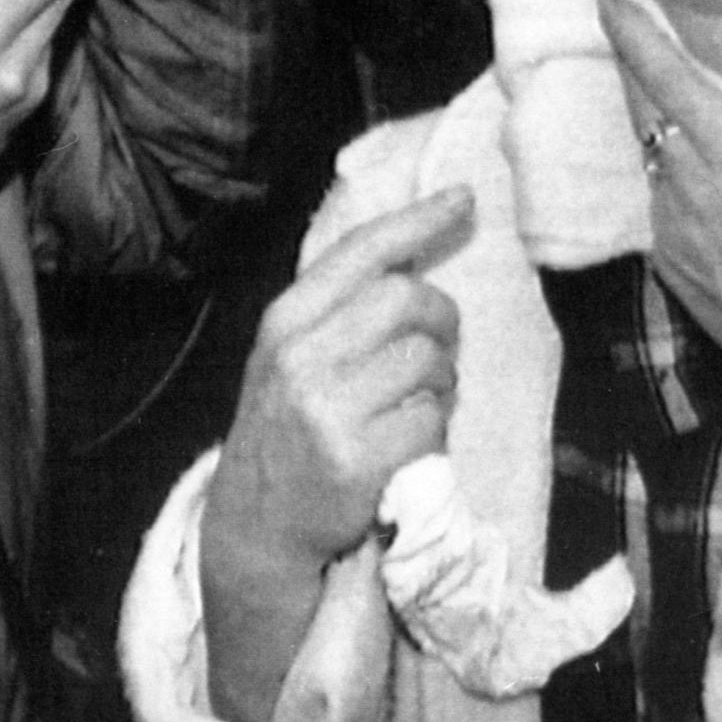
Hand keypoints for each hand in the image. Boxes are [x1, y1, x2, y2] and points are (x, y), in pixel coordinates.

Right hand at [209, 189, 472, 576]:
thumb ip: (339, 309)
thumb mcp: (290, 355)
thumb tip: (412, 255)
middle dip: (442, 319)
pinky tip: (408, 442)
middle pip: (407, 298)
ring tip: (417, 403)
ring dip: (440, 381)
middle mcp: (302, 355)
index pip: (361, 250)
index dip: (419, 219)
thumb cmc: (285, 430)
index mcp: (286, 319)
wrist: (256, 524)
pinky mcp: (357, 457)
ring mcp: (328, 407)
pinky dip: (433, 429)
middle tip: (438, 348)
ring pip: (426, 360)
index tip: (464, 197)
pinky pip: (430, 419)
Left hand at [595, 0, 721, 418]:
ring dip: (653, 108)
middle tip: (626, 8)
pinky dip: (671, 165)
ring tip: (668, 76)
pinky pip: (658, 192)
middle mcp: (689, 185)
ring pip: (647, 145)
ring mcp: (668, 224)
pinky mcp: (664, 256)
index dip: (632, 28)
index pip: (666, 76)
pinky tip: (702, 166)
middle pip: (641, 100)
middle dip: (633, 53)